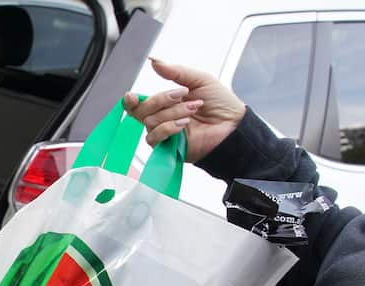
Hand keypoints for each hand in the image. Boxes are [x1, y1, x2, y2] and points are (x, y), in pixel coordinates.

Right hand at [121, 59, 245, 162]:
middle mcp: (162, 118)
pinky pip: (154, 138)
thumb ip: (175, 71)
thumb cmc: (221, 103)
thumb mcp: (199, 80)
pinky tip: (184, 124)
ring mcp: (165, 133)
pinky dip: (168, 128)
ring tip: (193, 109)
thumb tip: (154, 61)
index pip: (138, 103)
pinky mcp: (168, 147)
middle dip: (161, 100)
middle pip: (141, 111)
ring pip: (150, 122)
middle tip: (182, 95)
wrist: (233, 125)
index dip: (131, 100)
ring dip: (172, 112)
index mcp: (166, 102)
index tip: (132, 96)